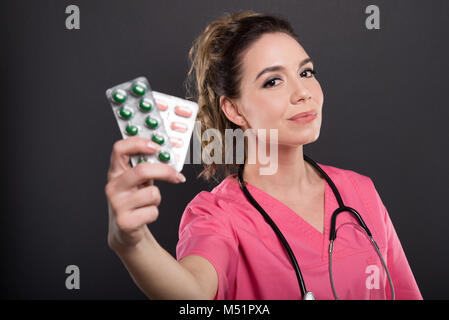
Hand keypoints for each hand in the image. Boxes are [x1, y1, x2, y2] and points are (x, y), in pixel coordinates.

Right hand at [104, 136, 185, 250]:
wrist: (124, 230)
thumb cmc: (134, 199)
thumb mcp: (137, 180)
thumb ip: (147, 166)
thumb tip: (168, 154)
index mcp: (116, 172)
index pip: (120, 149)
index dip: (139, 143)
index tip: (157, 146)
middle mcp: (113, 186)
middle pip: (142, 170)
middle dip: (165, 171)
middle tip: (176, 175)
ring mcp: (117, 204)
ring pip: (152, 193)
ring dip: (157, 198)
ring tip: (148, 202)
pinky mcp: (125, 221)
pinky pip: (152, 211)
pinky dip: (154, 213)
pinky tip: (145, 214)